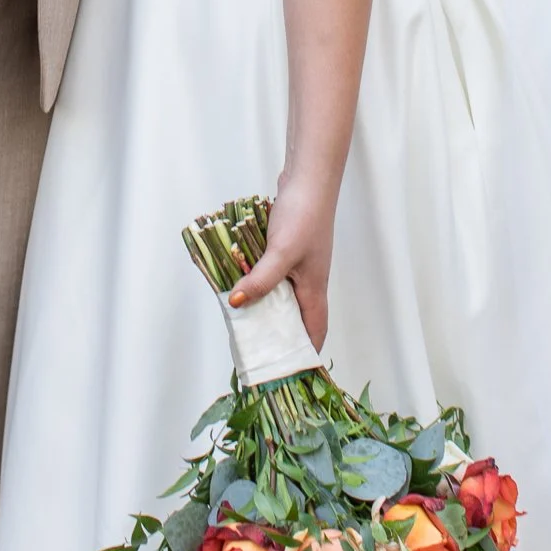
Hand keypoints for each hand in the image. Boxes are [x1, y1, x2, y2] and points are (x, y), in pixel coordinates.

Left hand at [228, 177, 335, 352]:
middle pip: (295, 317)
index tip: (286, 372)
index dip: (304, 354)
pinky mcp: (286, 248)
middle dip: (277, 335)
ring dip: (264, 307)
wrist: (309, 177)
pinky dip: (258, 282)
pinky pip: (271, 275)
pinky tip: (240, 282)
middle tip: (253, 349)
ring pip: (280, 295)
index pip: (314, 332)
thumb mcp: (281, 253)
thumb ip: (260, 281)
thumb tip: (236, 306)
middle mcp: (308, 281)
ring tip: (241, 321)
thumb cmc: (304, 216)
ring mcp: (298, 264)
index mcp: (315, 290)